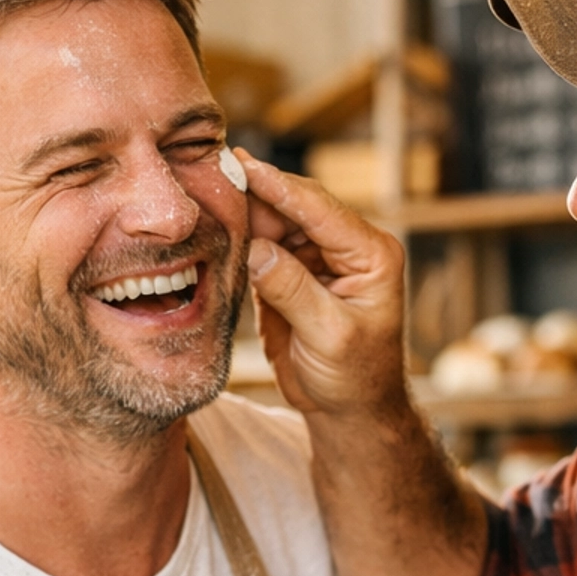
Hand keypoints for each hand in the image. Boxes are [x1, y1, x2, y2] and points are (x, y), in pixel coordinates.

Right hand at [237, 151, 408, 417]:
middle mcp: (346, 248)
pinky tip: (213, 224)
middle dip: (256, 191)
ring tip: (205, 190)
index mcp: (371, 254)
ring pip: (274, 224)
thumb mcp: (329, 335)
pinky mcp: (290, 274)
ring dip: (243, 212)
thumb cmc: (354, 377)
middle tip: (213, 170)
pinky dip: (239, 238)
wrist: (348, 410)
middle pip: (294, 208)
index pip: (320, 210)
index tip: (245, 165)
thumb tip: (256, 249)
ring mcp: (316, 259)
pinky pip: (262, 247)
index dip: (280, 187)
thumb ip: (293, 290)